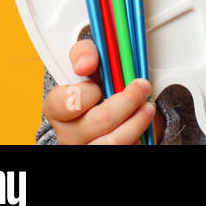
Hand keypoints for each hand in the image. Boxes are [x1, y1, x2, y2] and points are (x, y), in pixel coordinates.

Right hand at [42, 39, 159, 143]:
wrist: (101, 105)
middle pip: (100, 121)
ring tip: (147, 108)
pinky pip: (124, 149)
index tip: (99, 85)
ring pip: (113, 142)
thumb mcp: (87, 61)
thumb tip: (85, 63)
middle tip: (142, 87)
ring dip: (137, 122)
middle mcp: (69, 132)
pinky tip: (138, 126)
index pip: (66, 103)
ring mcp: (86, 146)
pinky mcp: (102, 153)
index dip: (87, 93)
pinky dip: (136, 138)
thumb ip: (84, 52)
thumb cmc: (92, 84)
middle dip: (128, 101)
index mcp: (58, 107)